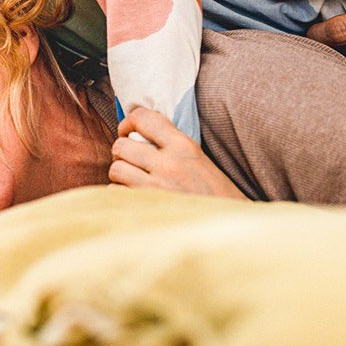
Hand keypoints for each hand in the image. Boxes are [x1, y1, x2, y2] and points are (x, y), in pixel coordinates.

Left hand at [109, 107, 244, 199]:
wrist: (229, 228)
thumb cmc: (215, 194)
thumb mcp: (199, 160)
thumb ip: (170, 145)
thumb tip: (134, 134)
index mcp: (184, 147)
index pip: (143, 118)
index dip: (128, 122)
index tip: (127, 131)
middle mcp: (169, 165)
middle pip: (121, 146)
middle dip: (122, 153)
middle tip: (132, 161)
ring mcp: (157, 188)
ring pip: (116, 169)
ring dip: (121, 175)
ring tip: (134, 180)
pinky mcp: (148, 209)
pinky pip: (117, 194)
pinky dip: (121, 195)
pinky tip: (136, 198)